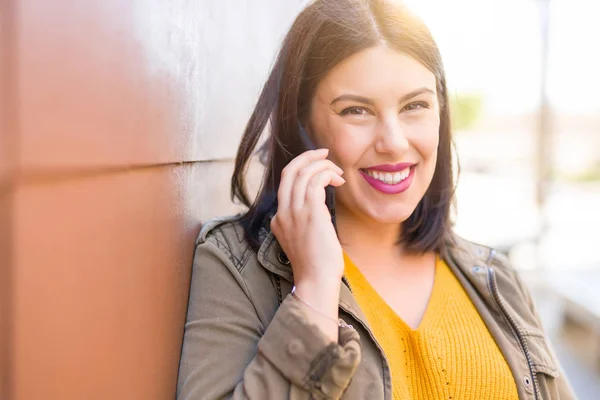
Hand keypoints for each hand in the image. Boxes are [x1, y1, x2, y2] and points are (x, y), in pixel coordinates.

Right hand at [270, 148, 344, 285]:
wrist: (316, 281)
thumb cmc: (317, 265)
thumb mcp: (304, 241)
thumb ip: (305, 223)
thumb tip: (319, 209)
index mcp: (279, 219)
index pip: (285, 182)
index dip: (301, 168)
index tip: (317, 164)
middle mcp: (283, 212)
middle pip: (289, 171)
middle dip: (308, 157)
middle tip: (325, 153)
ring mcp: (294, 212)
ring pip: (303, 172)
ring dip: (323, 165)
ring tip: (338, 173)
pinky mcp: (310, 212)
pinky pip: (316, 180)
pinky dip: (327, 174)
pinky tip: (338, 181)